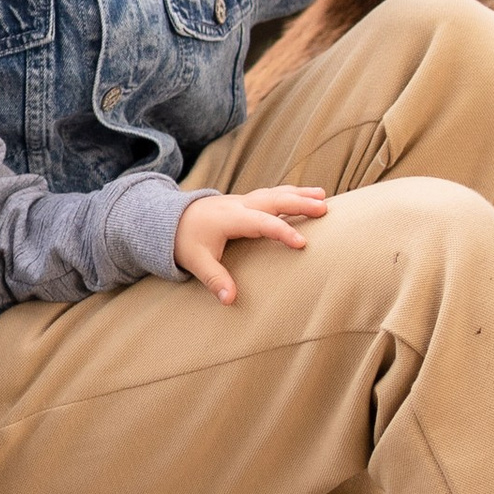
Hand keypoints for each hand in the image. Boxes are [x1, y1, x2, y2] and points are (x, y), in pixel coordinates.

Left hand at [173, 181, 327, 305]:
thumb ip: (214, 280)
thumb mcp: (196, 262)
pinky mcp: (245, 202)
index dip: (282, 232)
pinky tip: (305, 195)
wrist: (170, 218)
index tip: (302, 244)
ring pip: (274, 194)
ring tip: (322, 197)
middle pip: (273, 201)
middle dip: (298, 204)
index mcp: (229, 219)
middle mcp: (239, 205)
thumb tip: (229, 300)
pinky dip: (289, 194)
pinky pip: (271, 195)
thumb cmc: (185, 240)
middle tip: (324, 209)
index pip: (261, 223)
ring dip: (298, 194)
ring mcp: (242, 201)